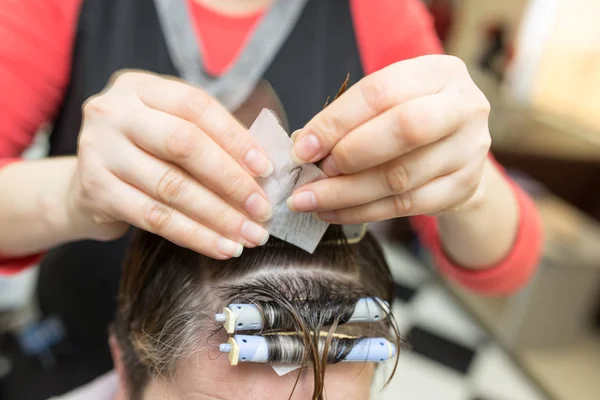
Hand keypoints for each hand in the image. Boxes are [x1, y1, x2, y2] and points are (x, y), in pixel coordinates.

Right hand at [67, 70, 272, 258]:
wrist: (85, 185)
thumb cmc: (144, 153)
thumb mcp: (168, 129)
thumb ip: (209, 137)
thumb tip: (265, 167)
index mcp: (139, 87)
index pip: (196, 106)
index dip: (236, 137)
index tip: (267, 169)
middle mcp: (113, 112)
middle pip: (185, 144)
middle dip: (232, 180)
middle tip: (263, 209)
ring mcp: (99, 151)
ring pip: (173, 187)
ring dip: (220, 216)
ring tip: (250, 234)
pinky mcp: (95, 191)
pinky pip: (156, 218)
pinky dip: (196, 236)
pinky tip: (223, 247)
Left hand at [287, 55, 491, 223]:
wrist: (457, 151)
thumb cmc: (409, 118)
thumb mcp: (386, 104)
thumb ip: (349, 119)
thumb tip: (304, 145)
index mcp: (439, 72)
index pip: (382, 91)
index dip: (337, 121)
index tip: (303, 148)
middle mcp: (464, 106)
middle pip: (405, 130)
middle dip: (350, 154)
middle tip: (313, 172)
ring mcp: (469, 150)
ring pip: (401, 177)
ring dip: (346, 192)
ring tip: (310, 199)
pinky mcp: (464, 187)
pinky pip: (405, 206)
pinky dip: (362, 212)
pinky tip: (332, 212)